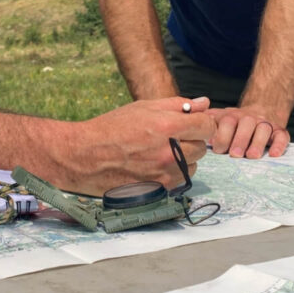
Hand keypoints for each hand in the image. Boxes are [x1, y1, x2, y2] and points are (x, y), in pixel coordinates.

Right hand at [65, 96, 214, 195]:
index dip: (202, 123)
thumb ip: (177, 105)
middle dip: (191, 140)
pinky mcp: (159, 189)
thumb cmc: (113, 128)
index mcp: (168, 127)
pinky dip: (174, 172)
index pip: (207, 126)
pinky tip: (155, 164)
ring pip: (193, 165)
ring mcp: (165, 173)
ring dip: (184, 158)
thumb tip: (203, 103)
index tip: (193, 123)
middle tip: (171, 136)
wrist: (86, 156)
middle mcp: (170, 152)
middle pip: (201, 147)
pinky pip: (180, 180)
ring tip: (161, 151)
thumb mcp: (143, 108)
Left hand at [208, 107, 289, 158]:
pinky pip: (282, 136)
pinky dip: (279, 144)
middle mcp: (249, 118)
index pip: (227, 121)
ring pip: (264, 129)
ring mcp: (265, 123)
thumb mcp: (218, 119)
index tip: (218, 149)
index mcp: (232, 116)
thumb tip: (194, 131)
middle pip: (246, 124)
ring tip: (252, 156)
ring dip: (258, 142)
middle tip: (235, 154)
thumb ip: (206, 123)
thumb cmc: (233, 123)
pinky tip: (273, 154)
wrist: (261, 109)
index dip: (222, 134)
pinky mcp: (279, 131)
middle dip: (240, 139)